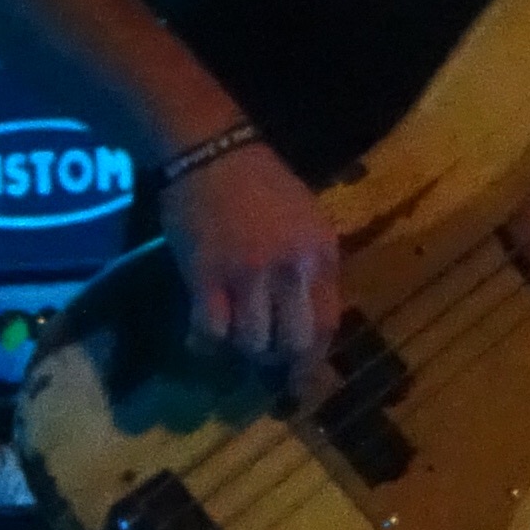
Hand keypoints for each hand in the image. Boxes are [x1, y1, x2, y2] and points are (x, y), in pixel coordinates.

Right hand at [164, 139, 342, 376]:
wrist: (211, 150)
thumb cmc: (260, 183)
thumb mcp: (307, 220)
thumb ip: (313, 268)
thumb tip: (310, 322)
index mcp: (320, 255)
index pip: (327, 325)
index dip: (313, 359)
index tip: (301, 379)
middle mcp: (290, 269)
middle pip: (293, 341)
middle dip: (277, 357)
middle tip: (262, 357)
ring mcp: (247, 272)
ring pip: (252, 340)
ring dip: (241, 345)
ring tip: (229, 338)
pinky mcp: (206, 273)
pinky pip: (212, 328)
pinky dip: (207, 341)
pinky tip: (201, 338)